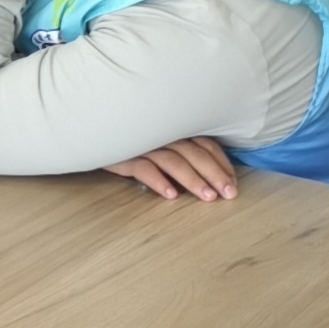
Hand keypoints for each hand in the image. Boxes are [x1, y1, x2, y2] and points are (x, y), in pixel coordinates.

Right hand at [105, 136, 239, 202]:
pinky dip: (159, 181)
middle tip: (228, 195)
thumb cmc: (133, 143)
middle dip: (214, 175)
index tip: (233, 184)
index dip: (222, 164)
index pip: (206, 145)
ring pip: (174, 161)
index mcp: (177, 130)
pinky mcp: (125, 154)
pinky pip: (144, 168)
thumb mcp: (162, 145)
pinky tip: (171, 195)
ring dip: (192, 180)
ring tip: (207, 197)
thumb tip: (213, 177)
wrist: (96, 135)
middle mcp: (164, 134)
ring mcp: (144, 143)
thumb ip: (183, 155)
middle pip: (195, 154)